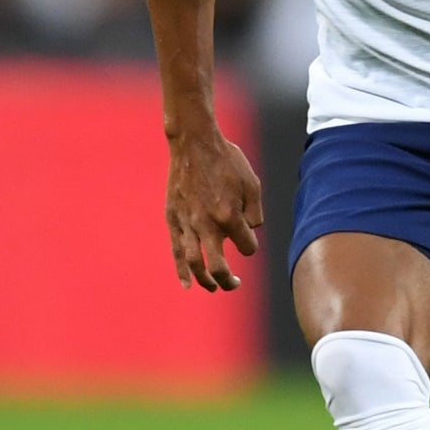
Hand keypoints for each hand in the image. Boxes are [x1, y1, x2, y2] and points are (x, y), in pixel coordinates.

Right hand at [165, 130, 262, 290]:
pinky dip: (181, 270)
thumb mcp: (252, 183)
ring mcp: (188, 223)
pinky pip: (176, 250)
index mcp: (229, 216)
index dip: (250, 245)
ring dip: (205, 281)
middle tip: (234, 284)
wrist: (194, 142)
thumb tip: (249, 231)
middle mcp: (207, 225)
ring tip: (212, 287)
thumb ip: (255, 212)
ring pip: (195, 264)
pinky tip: (186, 284)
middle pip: (219, 267)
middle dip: (228, 280)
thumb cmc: (226, 160)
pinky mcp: (174, 219)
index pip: (247, 247)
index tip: (247, 236)